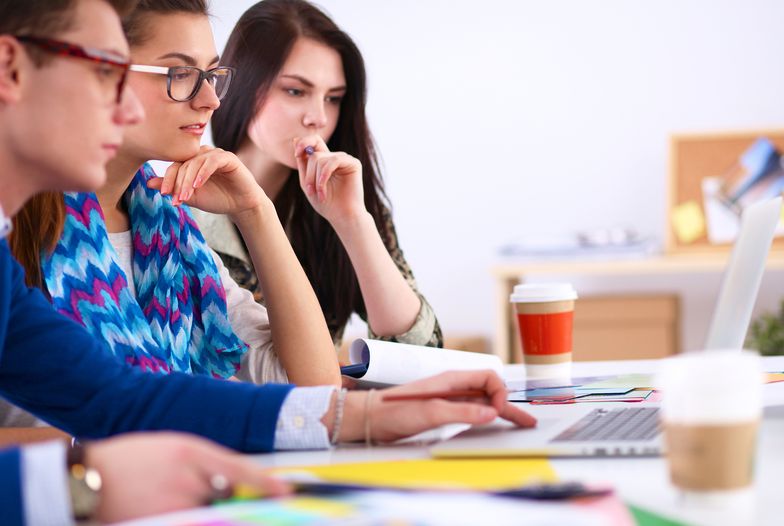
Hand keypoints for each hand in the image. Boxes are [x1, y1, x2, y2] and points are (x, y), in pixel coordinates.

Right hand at [87, 432, 289, 522]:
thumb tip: (236, 481)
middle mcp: (187, 478)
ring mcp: (174, 503)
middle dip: (235, 503)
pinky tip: (183, 511)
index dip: (266, 484)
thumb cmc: (133, 458)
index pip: (240, 470)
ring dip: (210, 513)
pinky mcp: (162, 522)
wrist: (89, 476)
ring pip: (210, 514)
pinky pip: (191, 523)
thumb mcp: (174, 447)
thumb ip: (206, 463)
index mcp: (191, 452)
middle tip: (239, 504)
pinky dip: (195, 520)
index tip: (286, 492)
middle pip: (227, 498)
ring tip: (194, 503)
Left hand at [147, 146, 267, 218]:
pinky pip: (212, 161)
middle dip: (178, 183)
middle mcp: (202, 155)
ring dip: (189, 181)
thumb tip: (149, 183)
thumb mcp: (191, 196)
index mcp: (192, 162)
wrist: (241, 206)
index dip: (168, 180)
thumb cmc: (217, 199)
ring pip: (195, 162)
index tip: (165, 195)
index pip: (175, 166)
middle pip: (183, 164)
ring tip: (186, 196)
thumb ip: (174, 189)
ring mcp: (215, 154)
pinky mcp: (228, 158)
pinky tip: (199, 185)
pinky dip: (203, 172)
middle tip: (177, 199)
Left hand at [293, 136, 365, 226]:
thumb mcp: (307, 182)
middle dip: (308, 173)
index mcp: (325, 162)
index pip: (314, 142)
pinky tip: (323, 189)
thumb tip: (295, 139)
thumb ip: (302, 163)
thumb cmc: (326, 203)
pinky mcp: (353, 163)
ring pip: (321, 158)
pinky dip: (324, 175)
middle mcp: (335, 158)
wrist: (342, 216)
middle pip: (314, 153)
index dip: (303, 143)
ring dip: (316, 178)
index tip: (296, 153)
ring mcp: (344, 160)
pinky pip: (333, 161)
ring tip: (319, 194)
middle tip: (309, 190)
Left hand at [335, 370, 536, 443]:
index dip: (499, 392)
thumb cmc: (396, 411)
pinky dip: (487, 416)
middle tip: (527, 421)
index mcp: (452, 379)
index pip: (488, 377)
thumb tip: (491, 412)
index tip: (498, 412)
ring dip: (502, 411)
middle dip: (509, 403)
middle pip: (490, 389)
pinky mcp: (445, 410)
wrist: (372, 418)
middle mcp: (454, 386)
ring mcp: (450, 398)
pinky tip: (495, 424)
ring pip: (484, 401)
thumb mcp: (431, 412)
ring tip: (523, 423)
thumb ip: (462, 411)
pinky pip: (473, 411)